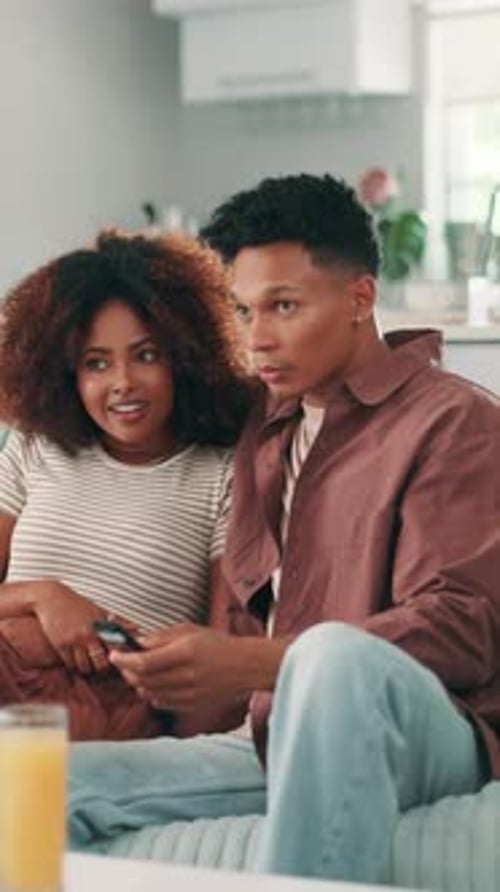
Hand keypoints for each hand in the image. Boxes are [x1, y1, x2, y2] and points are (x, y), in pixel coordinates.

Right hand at [32, 581, 123, 674]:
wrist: (52, 598)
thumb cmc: (77, 604)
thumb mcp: (99, 610)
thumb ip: (118, 622)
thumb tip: (137, 628)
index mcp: (102, 626)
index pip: (116, 648)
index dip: (118, 658)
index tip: (116, 661)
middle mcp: (90, 634)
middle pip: (101, 663)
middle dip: (101, 668)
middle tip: (99, 668)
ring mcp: (75, 640)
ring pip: (85, 667)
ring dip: (86, 669)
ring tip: (87, 665)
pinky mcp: (61, 645)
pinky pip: (70, 664)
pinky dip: (73, 665)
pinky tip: (74, 660)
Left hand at [110, 624, 289, 714]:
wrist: (244, 667)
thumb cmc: (217, 644)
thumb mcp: (190, 630)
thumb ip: (162, 637)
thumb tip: (137, 642)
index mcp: (185, 652)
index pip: (144, 662)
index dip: (124, 659)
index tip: (115, 655)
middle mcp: (186, 675)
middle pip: (143, 680)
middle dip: (127, 671)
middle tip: (123, 662)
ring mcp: (188, 693)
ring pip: (149, 693)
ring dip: (138, 682)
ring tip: (139, 671)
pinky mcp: (190, 705)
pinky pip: (161, 703)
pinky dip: (151, 693)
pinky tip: (155, 683)